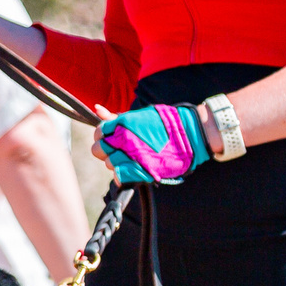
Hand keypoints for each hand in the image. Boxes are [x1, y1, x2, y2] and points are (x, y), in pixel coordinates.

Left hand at [94, 104, 209, 185]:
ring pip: (109, 164)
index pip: (98, 132)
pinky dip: (123, 175)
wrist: (189, 134)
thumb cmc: (165, 124)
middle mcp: (124, 139)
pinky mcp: (140, 170)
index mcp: (123, 124)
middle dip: (106, 151)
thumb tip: (96, 108)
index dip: (102, 136)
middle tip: (119, 150)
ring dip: (117, 163)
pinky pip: (119, 176)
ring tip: (132, 159)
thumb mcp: (140, 116)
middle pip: (98, 150)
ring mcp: (131, 155)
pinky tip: (131, 170)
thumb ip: (116, 117)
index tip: (112, 138)